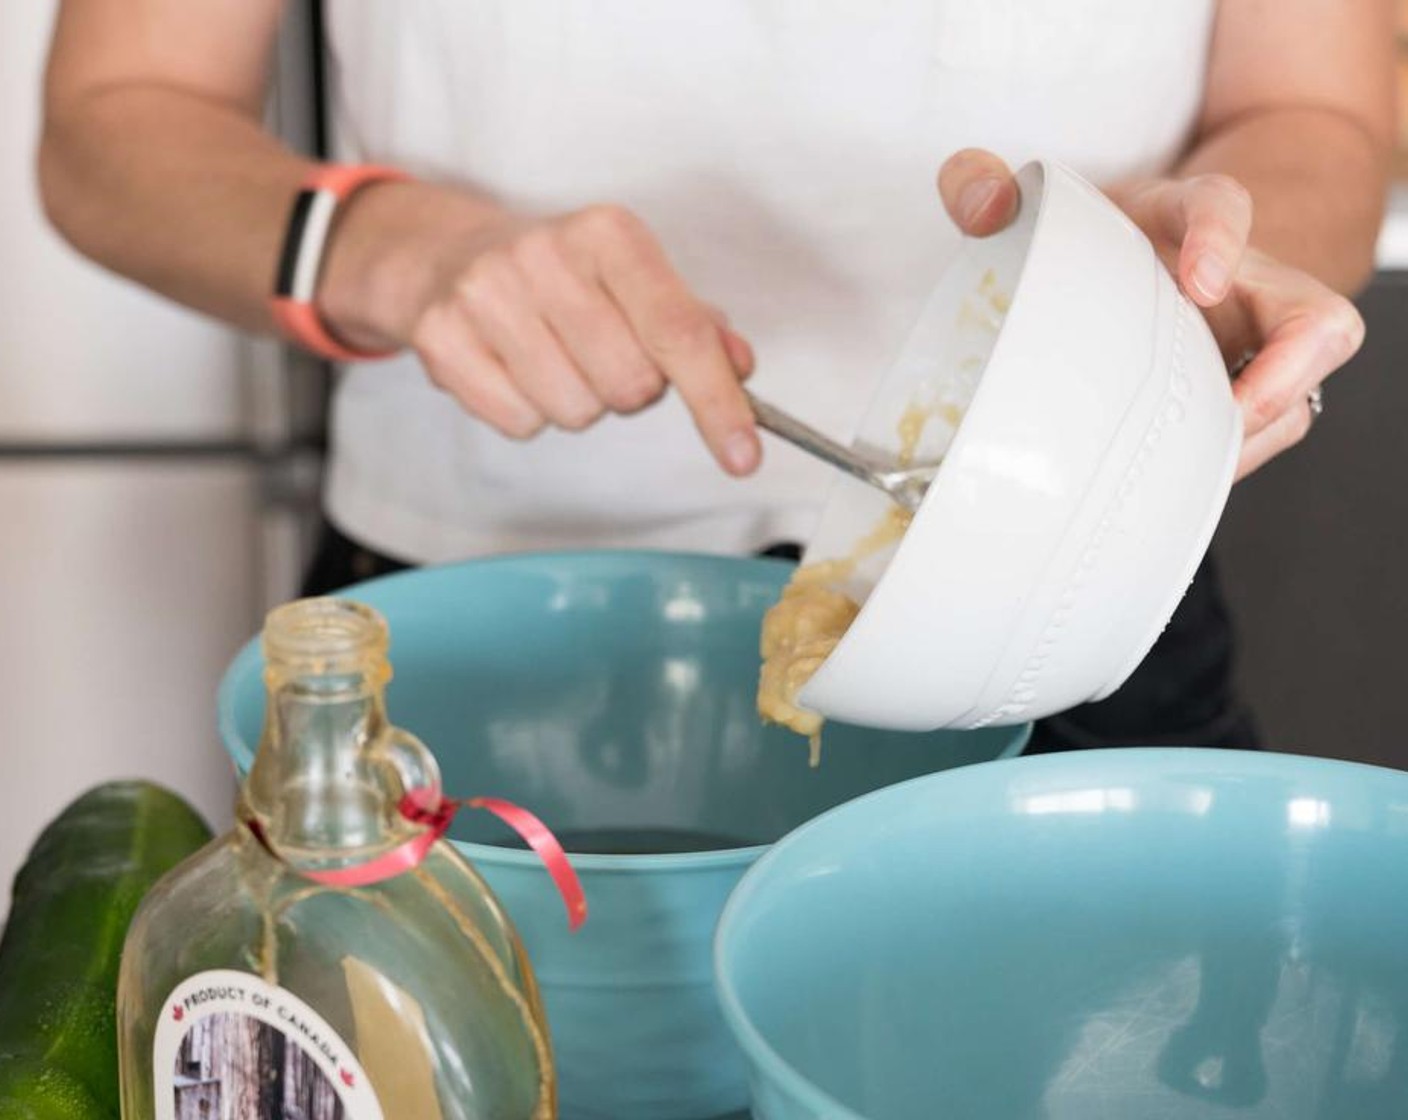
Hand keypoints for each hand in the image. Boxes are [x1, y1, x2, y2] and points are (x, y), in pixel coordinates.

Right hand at [320, 182, 760, 474]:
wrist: (446, 257)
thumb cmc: (561, 277)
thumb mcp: (632, 278)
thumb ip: (691, 324)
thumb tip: (739, 366)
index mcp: (608, 233)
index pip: (680, 332)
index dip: (718, 403)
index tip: (744, 456)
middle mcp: (544, 254)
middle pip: (632, 386)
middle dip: (632, 389)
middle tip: (604, 354)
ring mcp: (486, 295)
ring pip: (578, 412)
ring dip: (581, 402)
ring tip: (555, 356)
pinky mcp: (442, 339)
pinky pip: (522, 424)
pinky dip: (530, 412)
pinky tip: (516, 369)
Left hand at [937, 149, 1364, 478]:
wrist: (1147, 261)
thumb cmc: (1092, 239)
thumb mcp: (1039, 201)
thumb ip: (984, 182)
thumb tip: (982, 205)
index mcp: (1185, 220)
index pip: (1222, 206)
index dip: (1220, 240)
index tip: (1202, 281)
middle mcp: (1241, 283)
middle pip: (1313, 317)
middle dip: (1286, 367)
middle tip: (1231, 405)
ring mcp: (1253, 344)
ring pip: (1296, 392)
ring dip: (1249, 433)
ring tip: (1185, 455)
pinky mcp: (1246, 394)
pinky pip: (1265, 433)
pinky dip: (1228, 459)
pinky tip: (1171, 473)